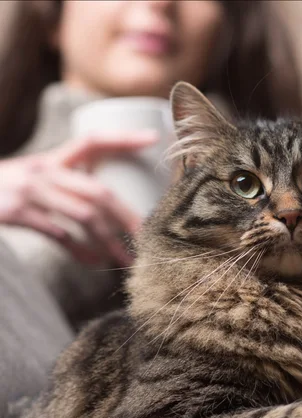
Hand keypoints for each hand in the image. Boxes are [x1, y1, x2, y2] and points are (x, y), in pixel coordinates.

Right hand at [0, 131, 157, 265]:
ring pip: (84, 216)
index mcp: (52, 160)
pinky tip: (94, 262)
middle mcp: (44, 171)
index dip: (123, 139)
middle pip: (99, 191)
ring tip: (126, 260)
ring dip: (110, 242)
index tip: (153, 138)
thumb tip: (106, 205)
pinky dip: (80, 251)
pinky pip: (60, 235)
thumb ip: (66, 182)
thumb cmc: (6, 190)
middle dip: (127, 217)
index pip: (92, 142)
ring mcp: (31, 191)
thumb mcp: (35, 176)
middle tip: (147, 237)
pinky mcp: (17, 213)